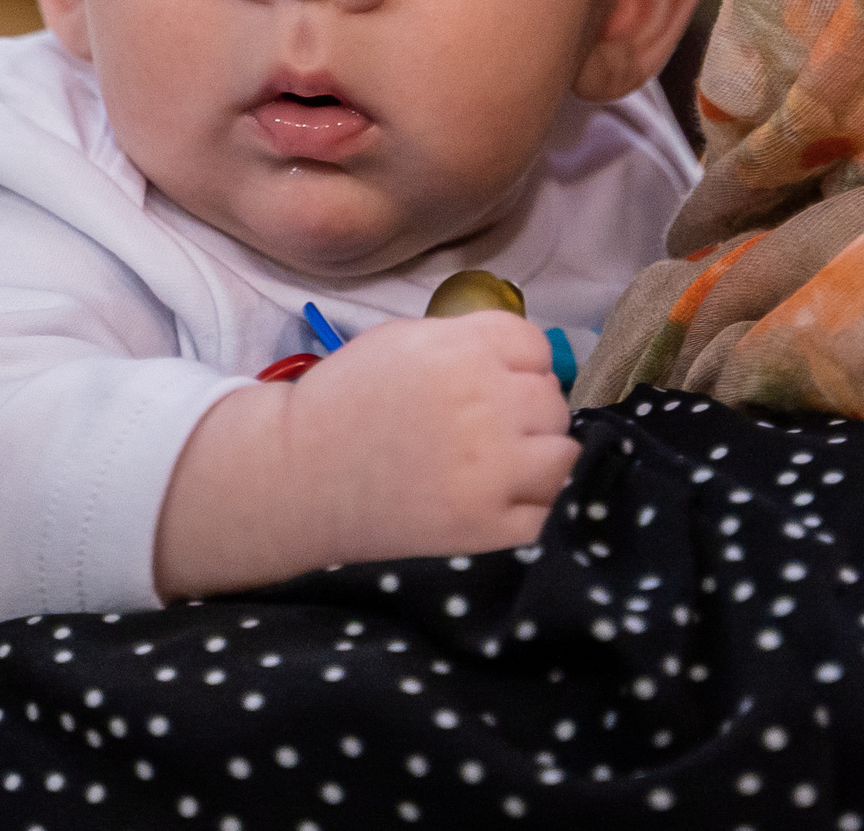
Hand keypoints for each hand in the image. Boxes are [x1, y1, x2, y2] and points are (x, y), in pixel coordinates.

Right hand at [154, 312, 575, 599]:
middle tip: (484, 430)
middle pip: (552, 400)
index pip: (536, 349)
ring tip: (498, 465)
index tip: (489, 383)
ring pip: (564, 453)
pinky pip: (551, 507)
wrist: (299, 477)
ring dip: (539, 457)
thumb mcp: (405, 339)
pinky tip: (501, 499)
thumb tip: (531, 365)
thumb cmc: (348, 402)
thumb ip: (469, 341)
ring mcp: (492, 468)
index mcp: (463, 350)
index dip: (515, 365)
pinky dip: (535, 504)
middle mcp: (486, 403)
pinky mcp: (490, 524)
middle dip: (525, 411)